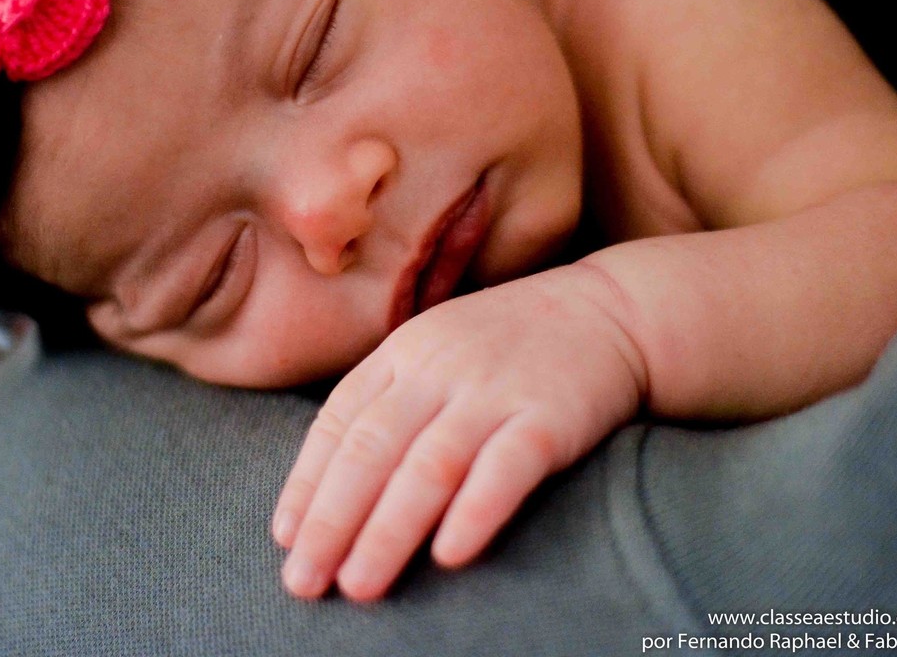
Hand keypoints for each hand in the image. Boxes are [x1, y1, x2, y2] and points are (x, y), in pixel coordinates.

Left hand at [272, 263, 644, 600]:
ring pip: (430, 464)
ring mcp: (496, 389)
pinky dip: (475, 510)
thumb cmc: (511, 345)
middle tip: (304, 580)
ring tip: (359, 585)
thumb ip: (392, 400)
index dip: (307, 481)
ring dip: (389, 529)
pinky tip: (450, 555)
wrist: (610, 311)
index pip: (339, 420)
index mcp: (405, 351)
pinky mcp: (552, 415)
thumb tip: (332, 484)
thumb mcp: (438, 349)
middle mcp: (441, 368)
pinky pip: (508, 465)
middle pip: (373, 447)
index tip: (286, 537)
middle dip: (332, 519)